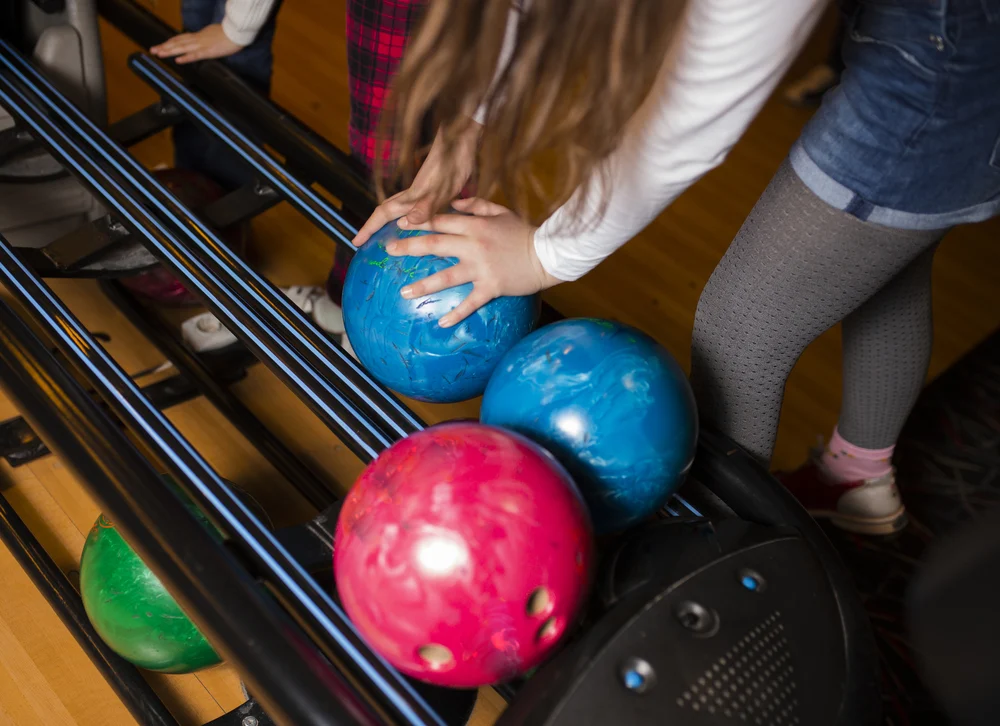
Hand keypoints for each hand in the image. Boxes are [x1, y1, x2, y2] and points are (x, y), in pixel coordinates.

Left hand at [150, 25, 242, 63]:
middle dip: (165, 46)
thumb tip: (206, 40)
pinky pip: (195, 55)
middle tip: (153, 50)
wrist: (237, 31)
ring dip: (169, 51)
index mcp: (199, 35)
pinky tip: (177, 60)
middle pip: (178, 42)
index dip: (171, 41)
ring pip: (182, 48)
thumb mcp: (215, 33)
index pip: (182, 38)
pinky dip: (185, 57)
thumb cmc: (230, 33)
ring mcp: (202, 45)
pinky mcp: (208, 51)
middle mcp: (197, 39)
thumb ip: (208, 37)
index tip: (162, 44)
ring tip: (158, 53)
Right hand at [351, 123, 480, 247]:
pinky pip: (415, 212)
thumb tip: (405, 222)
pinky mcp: (433, 193)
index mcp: (410, 197)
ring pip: (400, 212)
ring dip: (390, 225)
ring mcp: (422, 194)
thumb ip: (425, 206)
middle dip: (374, 228)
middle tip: (366, 244)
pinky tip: (419, 230)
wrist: (462, 145)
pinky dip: (411, 222)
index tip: (356, 241)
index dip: (368, 228)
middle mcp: (412, 196)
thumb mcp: (440, 189)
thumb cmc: (451, 166)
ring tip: (388, 241)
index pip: (382, 214)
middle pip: (386, 213)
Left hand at [385, 197, 560, 327]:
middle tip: (389, 250)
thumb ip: (476, 206)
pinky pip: (470, 303)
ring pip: (446, 276)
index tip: (399, 223)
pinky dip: (456, 314)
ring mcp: (481, 268)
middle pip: (435, 245)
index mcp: (475, 226)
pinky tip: (441, 323)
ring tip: (404, 292)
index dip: (418, 221)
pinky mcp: (491, 287)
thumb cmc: (524, 232)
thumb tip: (455, 204)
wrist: (548, 254)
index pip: (440, 220)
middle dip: (409, 247)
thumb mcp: (501, 212)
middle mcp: (474, 245)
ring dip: (423, 285)